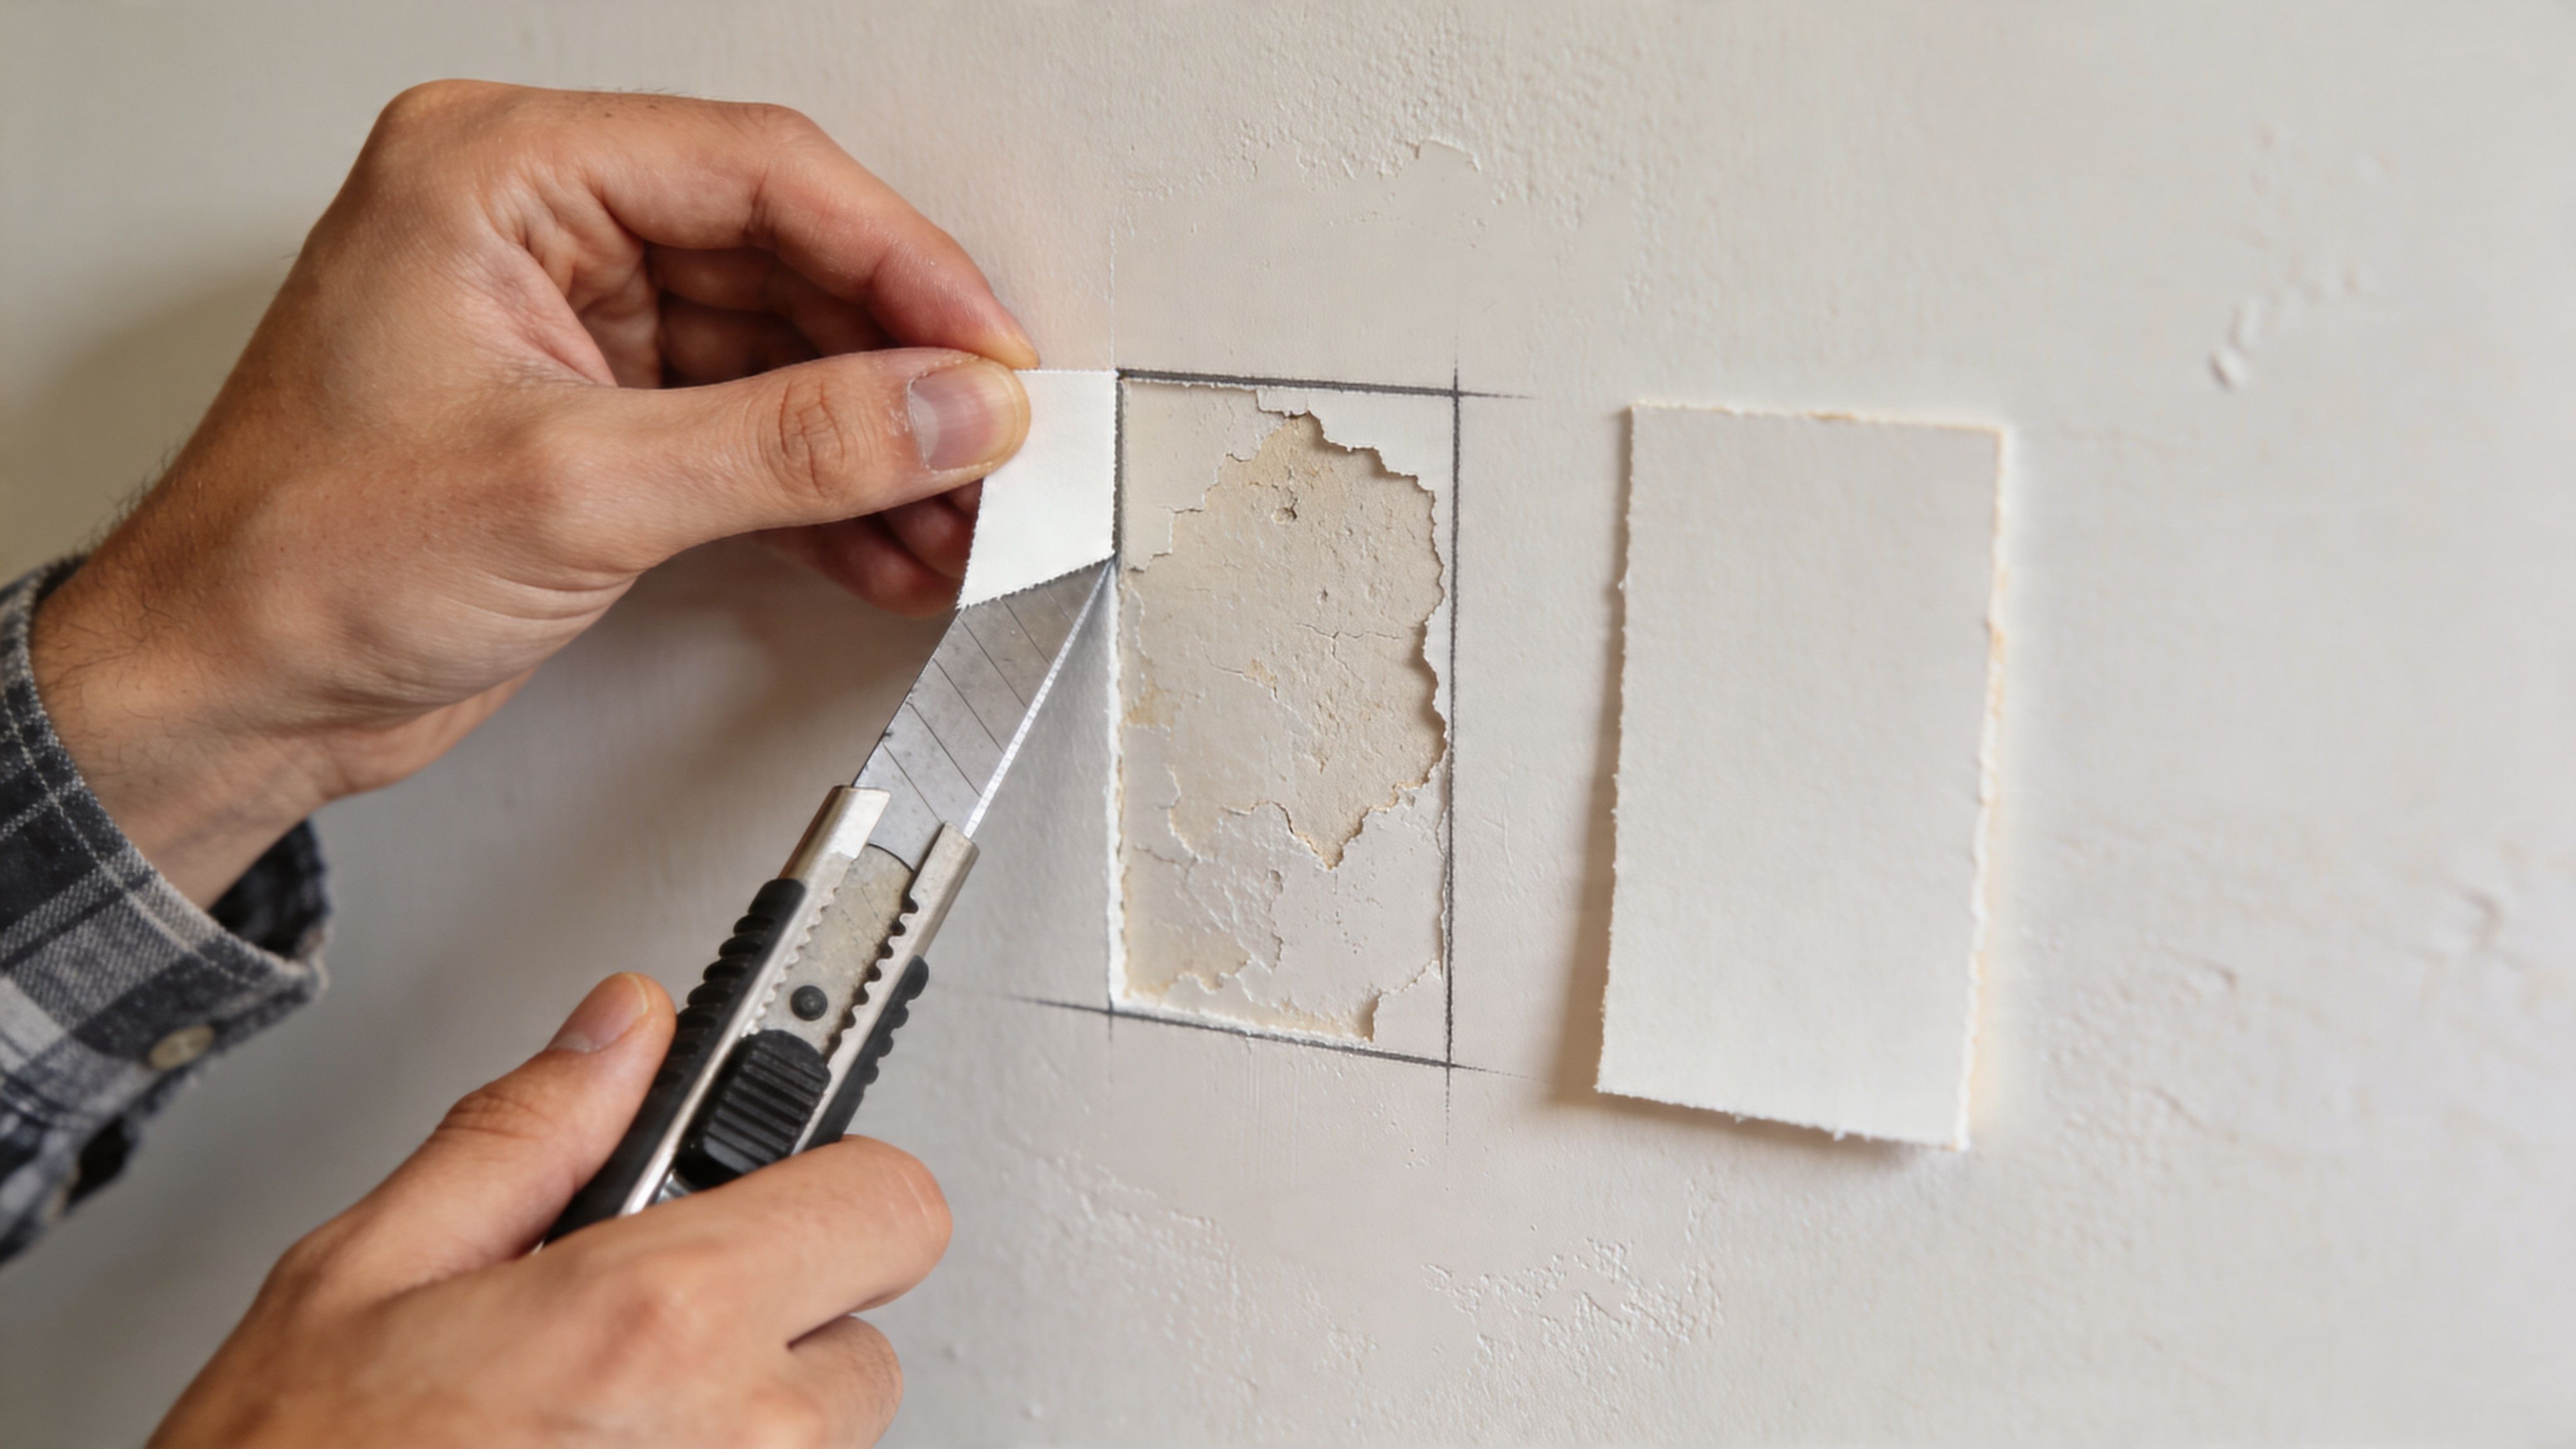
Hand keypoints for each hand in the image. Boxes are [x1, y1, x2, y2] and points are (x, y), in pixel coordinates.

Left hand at [29, 81, 1037, 903]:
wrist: (227, 691)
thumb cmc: (301, 556)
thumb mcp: (577, 487)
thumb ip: (790, 444)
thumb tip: (945, 410)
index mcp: (503, 173)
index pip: (760, 174)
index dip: (899, 262)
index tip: (985, 348)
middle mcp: (545, 232)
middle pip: (790, 262)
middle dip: (900, 369)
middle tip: (990, 440)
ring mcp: (579, 329)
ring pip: (787, 356)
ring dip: (880, 445)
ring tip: (959, 515)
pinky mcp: (604, 424)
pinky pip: (756, 434)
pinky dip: (829, 494)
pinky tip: (892, 544)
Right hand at [150, 974, 949, 1446]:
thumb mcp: (363, 1275)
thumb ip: (522, 1137)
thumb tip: (620, 1032)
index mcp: (664, 1320)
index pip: (890, 1203)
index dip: (832, 1179)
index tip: (781, 1178)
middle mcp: (739, 1435)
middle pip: (860, 1334)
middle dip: (773, 1313)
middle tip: (637, 1326)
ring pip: (817, 1437)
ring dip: (740, 1415)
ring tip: (592, 1418)